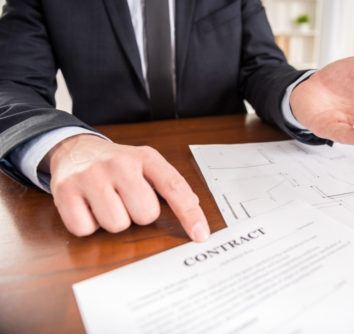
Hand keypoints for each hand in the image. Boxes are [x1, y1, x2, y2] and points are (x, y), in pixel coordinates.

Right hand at [46, 134, 209, 240]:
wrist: (76, 149)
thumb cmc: (117, 164)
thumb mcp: (147, 164)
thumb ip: (170, 184)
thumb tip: (193, 205)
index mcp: (145, 157)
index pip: (174, 187)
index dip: (190, 213)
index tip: (200, 234)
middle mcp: (119, 164)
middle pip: (146, 214)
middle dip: (139, 214)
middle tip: (128, 200)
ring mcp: (91, 177)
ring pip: (117, 225)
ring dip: (114, 220)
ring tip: (108, 202)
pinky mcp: (65, 191)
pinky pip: (86, 229)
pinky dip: (89, 224)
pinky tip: (89, 207)